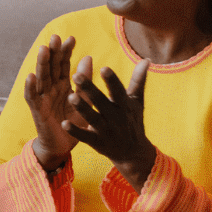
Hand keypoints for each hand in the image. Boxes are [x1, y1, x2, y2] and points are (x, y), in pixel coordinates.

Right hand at [22, 34, 80, 171]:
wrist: (63, 145)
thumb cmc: (73, 122)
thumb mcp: (83, 100)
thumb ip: (84, 81)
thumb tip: (88, 57)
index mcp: (63, 84)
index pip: (63, 64)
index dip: (66, 51)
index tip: (71, 38)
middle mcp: (51, 88)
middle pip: (51, 66)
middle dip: (52, 52)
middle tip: (55, 37)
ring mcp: (42, 97)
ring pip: (41, 77)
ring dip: (41, 64)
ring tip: (43, 50)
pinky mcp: (37, 109)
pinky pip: (32, 97)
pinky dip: (30, 86)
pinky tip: (30, 76)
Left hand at [62, 56, 154, 191]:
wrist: (133, 152)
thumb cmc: (132, 120)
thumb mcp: (136, 101)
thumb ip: (138, 80)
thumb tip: (146, 59)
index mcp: (125, 105)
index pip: (118, 91)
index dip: (112, 80)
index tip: (103, 68)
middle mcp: (116, 118)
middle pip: (101, 102)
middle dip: (89, 89)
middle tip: (76, 75)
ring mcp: (106, 131)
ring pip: (93, 118)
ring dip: (82, 108)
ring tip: (71, 96)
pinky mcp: (97, 143)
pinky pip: (85, 137)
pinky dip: (75, 131)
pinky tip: (64, 123)